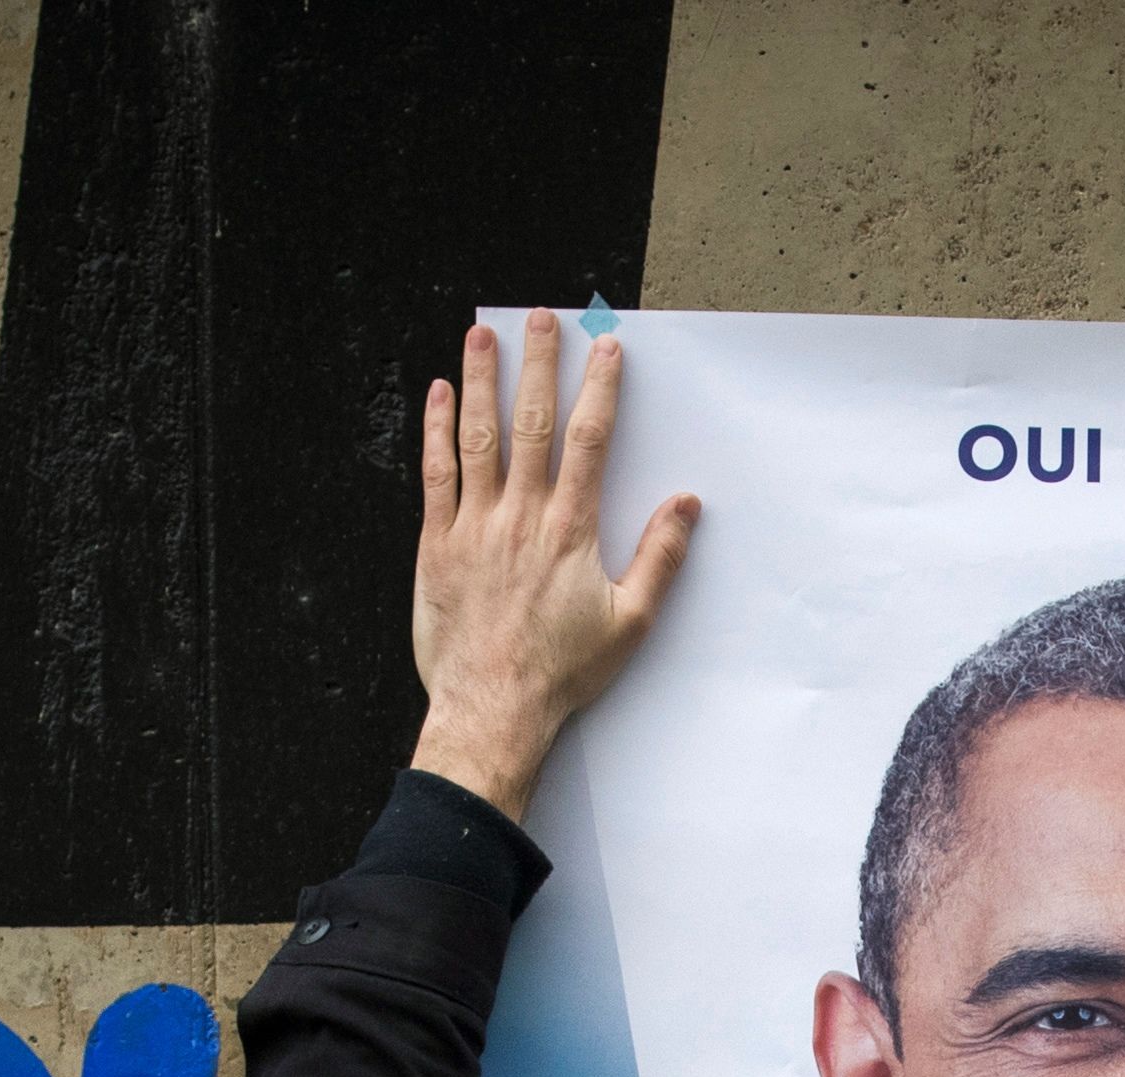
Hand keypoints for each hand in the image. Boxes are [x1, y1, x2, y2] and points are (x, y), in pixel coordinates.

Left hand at [408, 310, 698, 820]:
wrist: (493, 709)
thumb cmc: (563, 673)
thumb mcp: (631, 622)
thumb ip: (660, 558)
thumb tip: (688, 505)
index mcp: (571, 530)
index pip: (589, 440)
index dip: (598, 388)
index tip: (604, 348)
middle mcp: (522, 516)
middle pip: (532, 422)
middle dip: (538, 364)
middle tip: (539, 318)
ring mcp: (475, 527)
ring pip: (477, 436)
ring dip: (479, 380)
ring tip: (481, 334)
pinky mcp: (437, 546)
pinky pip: (436, 474)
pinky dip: (436, 430)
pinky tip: (438, 395)